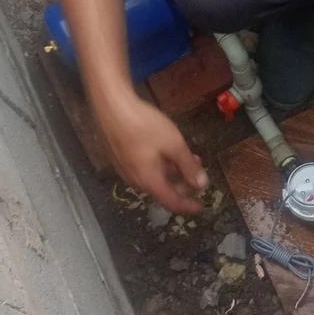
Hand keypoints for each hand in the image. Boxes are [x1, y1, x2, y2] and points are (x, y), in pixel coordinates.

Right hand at [100, 96, 207, 213]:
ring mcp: (125, 169)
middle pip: (163, 190)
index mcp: (149, 181)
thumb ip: (188, 166)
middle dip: (183, 185)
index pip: (172, 202)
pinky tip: (168, 151)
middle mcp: (135, 180)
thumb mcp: (174, 144)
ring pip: (154, 178)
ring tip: (189, 158)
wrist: (112, 107)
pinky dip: (161, 165)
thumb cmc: (144, 125)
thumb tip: (202, 184)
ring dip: (174, 172)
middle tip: (198, 174)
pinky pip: (145, 168)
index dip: (188, 206)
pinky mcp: (121, 157)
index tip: (200, 207)